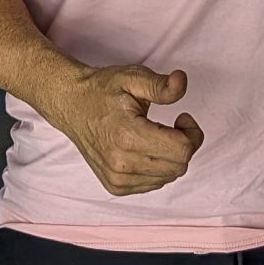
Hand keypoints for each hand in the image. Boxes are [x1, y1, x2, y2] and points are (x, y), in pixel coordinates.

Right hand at [38, 63, 204, 195]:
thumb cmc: (102, 90)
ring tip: (155, 135)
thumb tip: (181, 81)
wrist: (71, 105)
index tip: (182, 118)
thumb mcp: (132, 78)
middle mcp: (121, 163)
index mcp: (127, 136)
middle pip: (179, 166)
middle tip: (172, 125)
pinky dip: (157, 168)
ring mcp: (117, 179)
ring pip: (168, 177)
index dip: (192, 133)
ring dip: (170, 157)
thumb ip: (160, 85)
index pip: (182, 151)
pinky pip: (153, 184)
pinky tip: (145, 149)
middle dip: (184, 144)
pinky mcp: (115, 187)